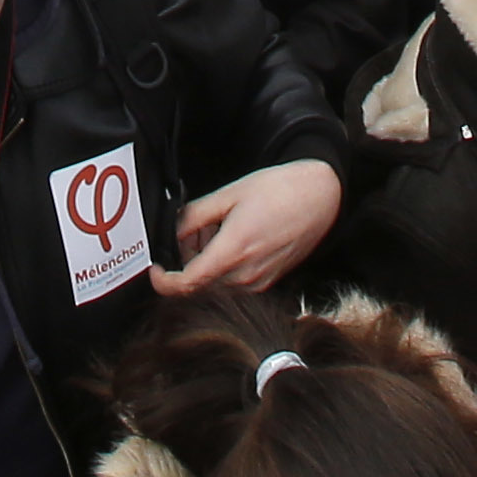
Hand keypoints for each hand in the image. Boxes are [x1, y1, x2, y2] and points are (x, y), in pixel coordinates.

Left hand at [151, 158, 342, 297]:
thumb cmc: (279, 191)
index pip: (187, 285)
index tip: (156, 269)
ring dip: (206, 263)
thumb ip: (195, 216)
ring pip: (216, 285)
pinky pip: (234, 284)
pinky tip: (232, 240)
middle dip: (188, 260)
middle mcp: (246, 275)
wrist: (319, 198)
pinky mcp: (268, 282)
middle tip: (195, 230)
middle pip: (199, 283)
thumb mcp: (229, 194)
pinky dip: (223, 267)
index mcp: (233, 251)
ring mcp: (259, 282)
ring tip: (218, 230)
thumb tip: (175, 232)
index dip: (164, 282)